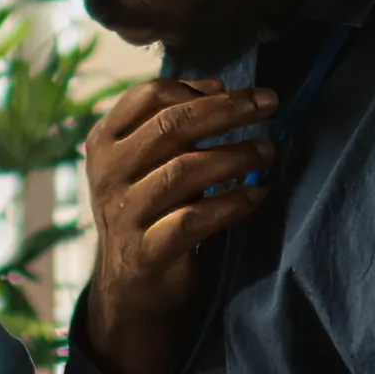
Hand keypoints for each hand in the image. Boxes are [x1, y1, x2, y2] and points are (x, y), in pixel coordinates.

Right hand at [70, 74, 281, 373]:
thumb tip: (219, 88)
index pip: (148, 97)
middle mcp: (109, 174)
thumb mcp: (148, 162)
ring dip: (235, 156)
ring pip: (185, 171)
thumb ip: (172, 126)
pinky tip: (258, 194)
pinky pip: (195, 220)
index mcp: (105, 142)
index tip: (233, 89)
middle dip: (226, 110)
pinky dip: (232, 204)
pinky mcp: (148, 251)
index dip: (195, 88)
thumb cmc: (150, 209)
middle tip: (269, 105)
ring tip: (267, 151)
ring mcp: (125, 213)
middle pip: (171, 126)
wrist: (131, 285)